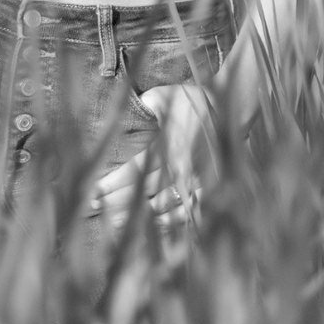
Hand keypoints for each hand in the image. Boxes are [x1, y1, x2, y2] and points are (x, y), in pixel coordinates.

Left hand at [89, 82, 216, 231]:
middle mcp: (179, 168)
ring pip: (161, 208)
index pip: (133, 170)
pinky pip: (184, 214)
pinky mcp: (206, 191)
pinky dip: (166, 223)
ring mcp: (194, 183)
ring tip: (113, 223)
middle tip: (93, 207)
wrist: (230, 110)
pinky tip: (150, 228)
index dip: (112, 183)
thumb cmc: (192, 101)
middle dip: (116, 202)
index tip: (94, 189)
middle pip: (143, 193)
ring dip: (136, 218)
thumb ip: (144, 105)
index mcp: (167, 145)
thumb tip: (122, 107)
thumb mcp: (164, 95)